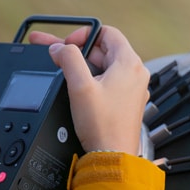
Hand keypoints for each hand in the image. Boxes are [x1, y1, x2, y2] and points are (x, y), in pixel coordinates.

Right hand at [28, 25, 148, 154]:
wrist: (113, 156)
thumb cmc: (103, 125)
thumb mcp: (80, 86)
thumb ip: (68, 59)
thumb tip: (59, 48)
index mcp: (129, 64)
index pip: (107, 33)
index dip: (84, 34)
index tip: (68, 44)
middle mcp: (135, 74)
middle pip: (103, 50)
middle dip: (76, 50)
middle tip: (54, 52)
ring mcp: (131, 89)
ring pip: (103, 67)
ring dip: (81, 64)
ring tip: (59, 66)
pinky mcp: (125, 102)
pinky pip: (107, 82)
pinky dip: (90, 79)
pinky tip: (74, 84)